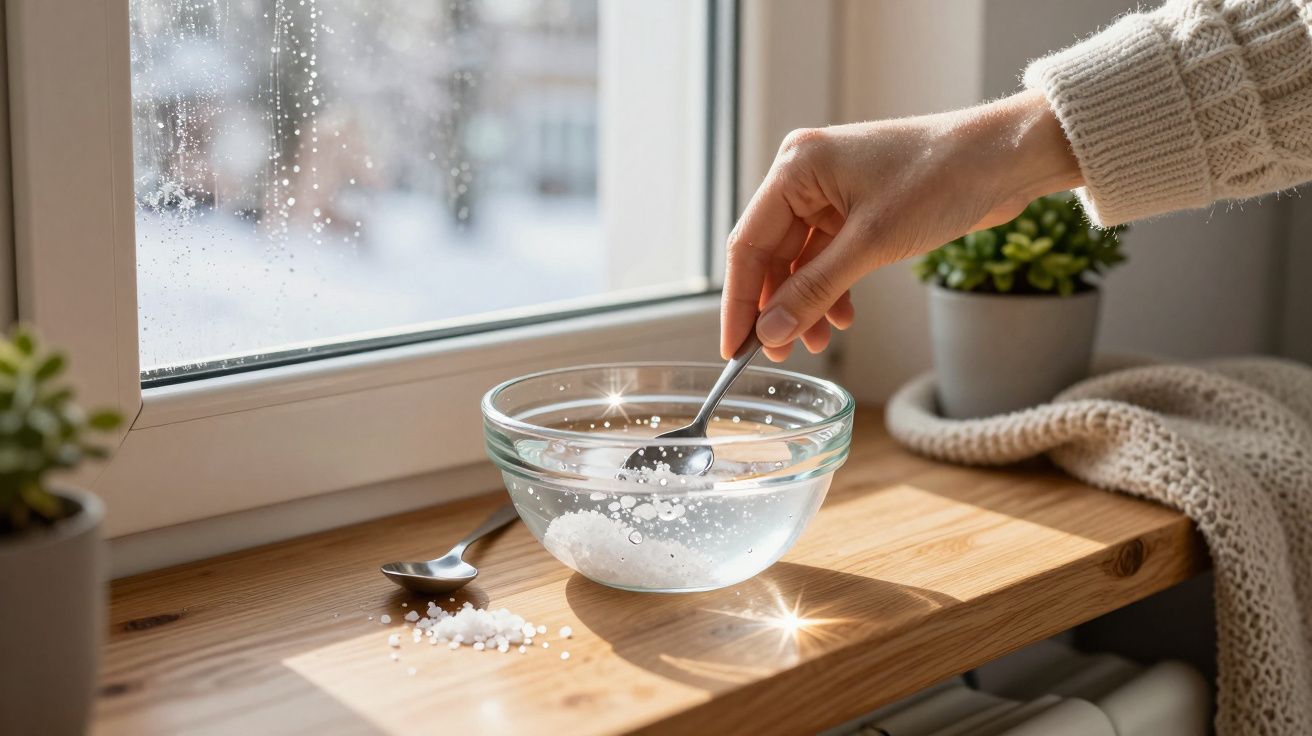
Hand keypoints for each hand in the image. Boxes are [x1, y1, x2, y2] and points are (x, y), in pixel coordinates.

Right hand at [720, 90, 1081, 360]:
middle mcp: (806, 176)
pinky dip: (832, 289)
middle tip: (777, 354)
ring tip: (817, 343)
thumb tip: (769, 333)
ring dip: (806, 304)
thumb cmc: (940, 180)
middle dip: (777, 307)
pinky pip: (829, 257)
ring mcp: (832, 193)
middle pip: (772, 255)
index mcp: (795, 168)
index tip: (733, 348)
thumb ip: (813, 291)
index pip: (748, 244)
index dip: (740, 301)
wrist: (1005, 159)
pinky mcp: (858, 208)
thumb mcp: (869, 244)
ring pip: (801, 261)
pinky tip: (842, 319)